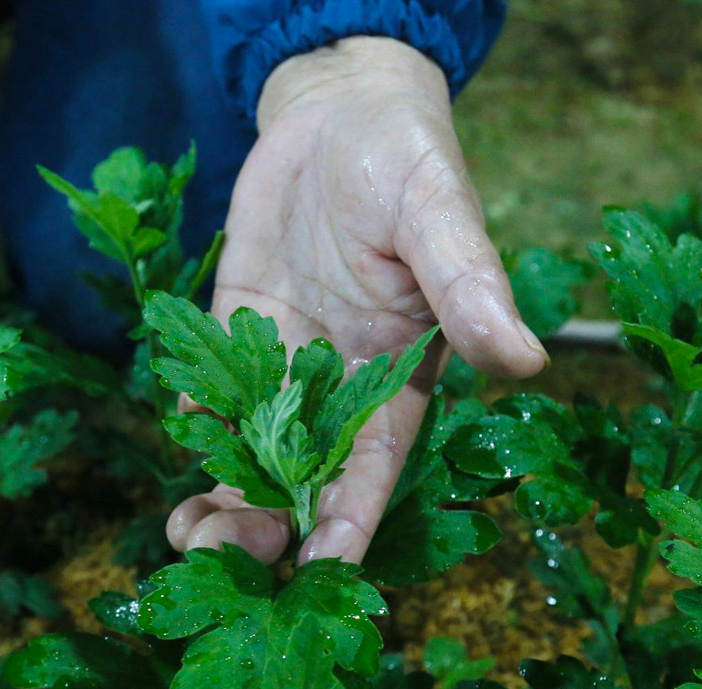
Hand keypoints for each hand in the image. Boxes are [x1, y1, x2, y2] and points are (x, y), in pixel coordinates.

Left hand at [167, 36, 547, 565]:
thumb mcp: (442, 215)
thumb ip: (470, 289)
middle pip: (302, 474)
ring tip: (182, 537)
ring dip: (220, 495)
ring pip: (250, 447)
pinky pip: (210, 391)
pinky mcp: (234, 328)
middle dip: (266, 525)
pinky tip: (176, 456)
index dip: (350, 518)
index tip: (323, 568)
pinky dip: (192, 427)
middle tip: (222, 563)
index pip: (373, 465)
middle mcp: (337, 382)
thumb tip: (526, 361)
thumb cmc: (407, 156)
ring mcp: (281, 359)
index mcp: (397, 374)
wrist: (339, 107)